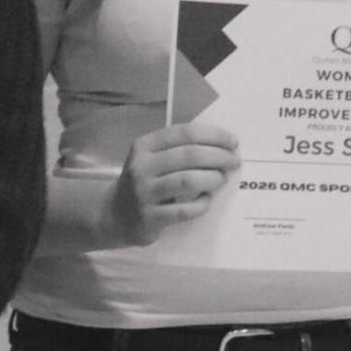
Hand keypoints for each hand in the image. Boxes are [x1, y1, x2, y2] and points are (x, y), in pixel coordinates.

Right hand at [113, 122, 240, 241]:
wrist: (115, 215)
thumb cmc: (144, 182)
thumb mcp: (151, 159)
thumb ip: (177, 149)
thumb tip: (221, 145)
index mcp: (144, 146)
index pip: (184, 133)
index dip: (213, 136)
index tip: (233, 142)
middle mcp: (141, 166)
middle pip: (190, 155)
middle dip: (219, 156)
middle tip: (234, 161)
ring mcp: (144, 192)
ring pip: (188, 180)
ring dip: (212, 178)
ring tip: (222, 179)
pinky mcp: (149, 217)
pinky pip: (184, 210)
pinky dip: (201, 204)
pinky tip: (206, 200)